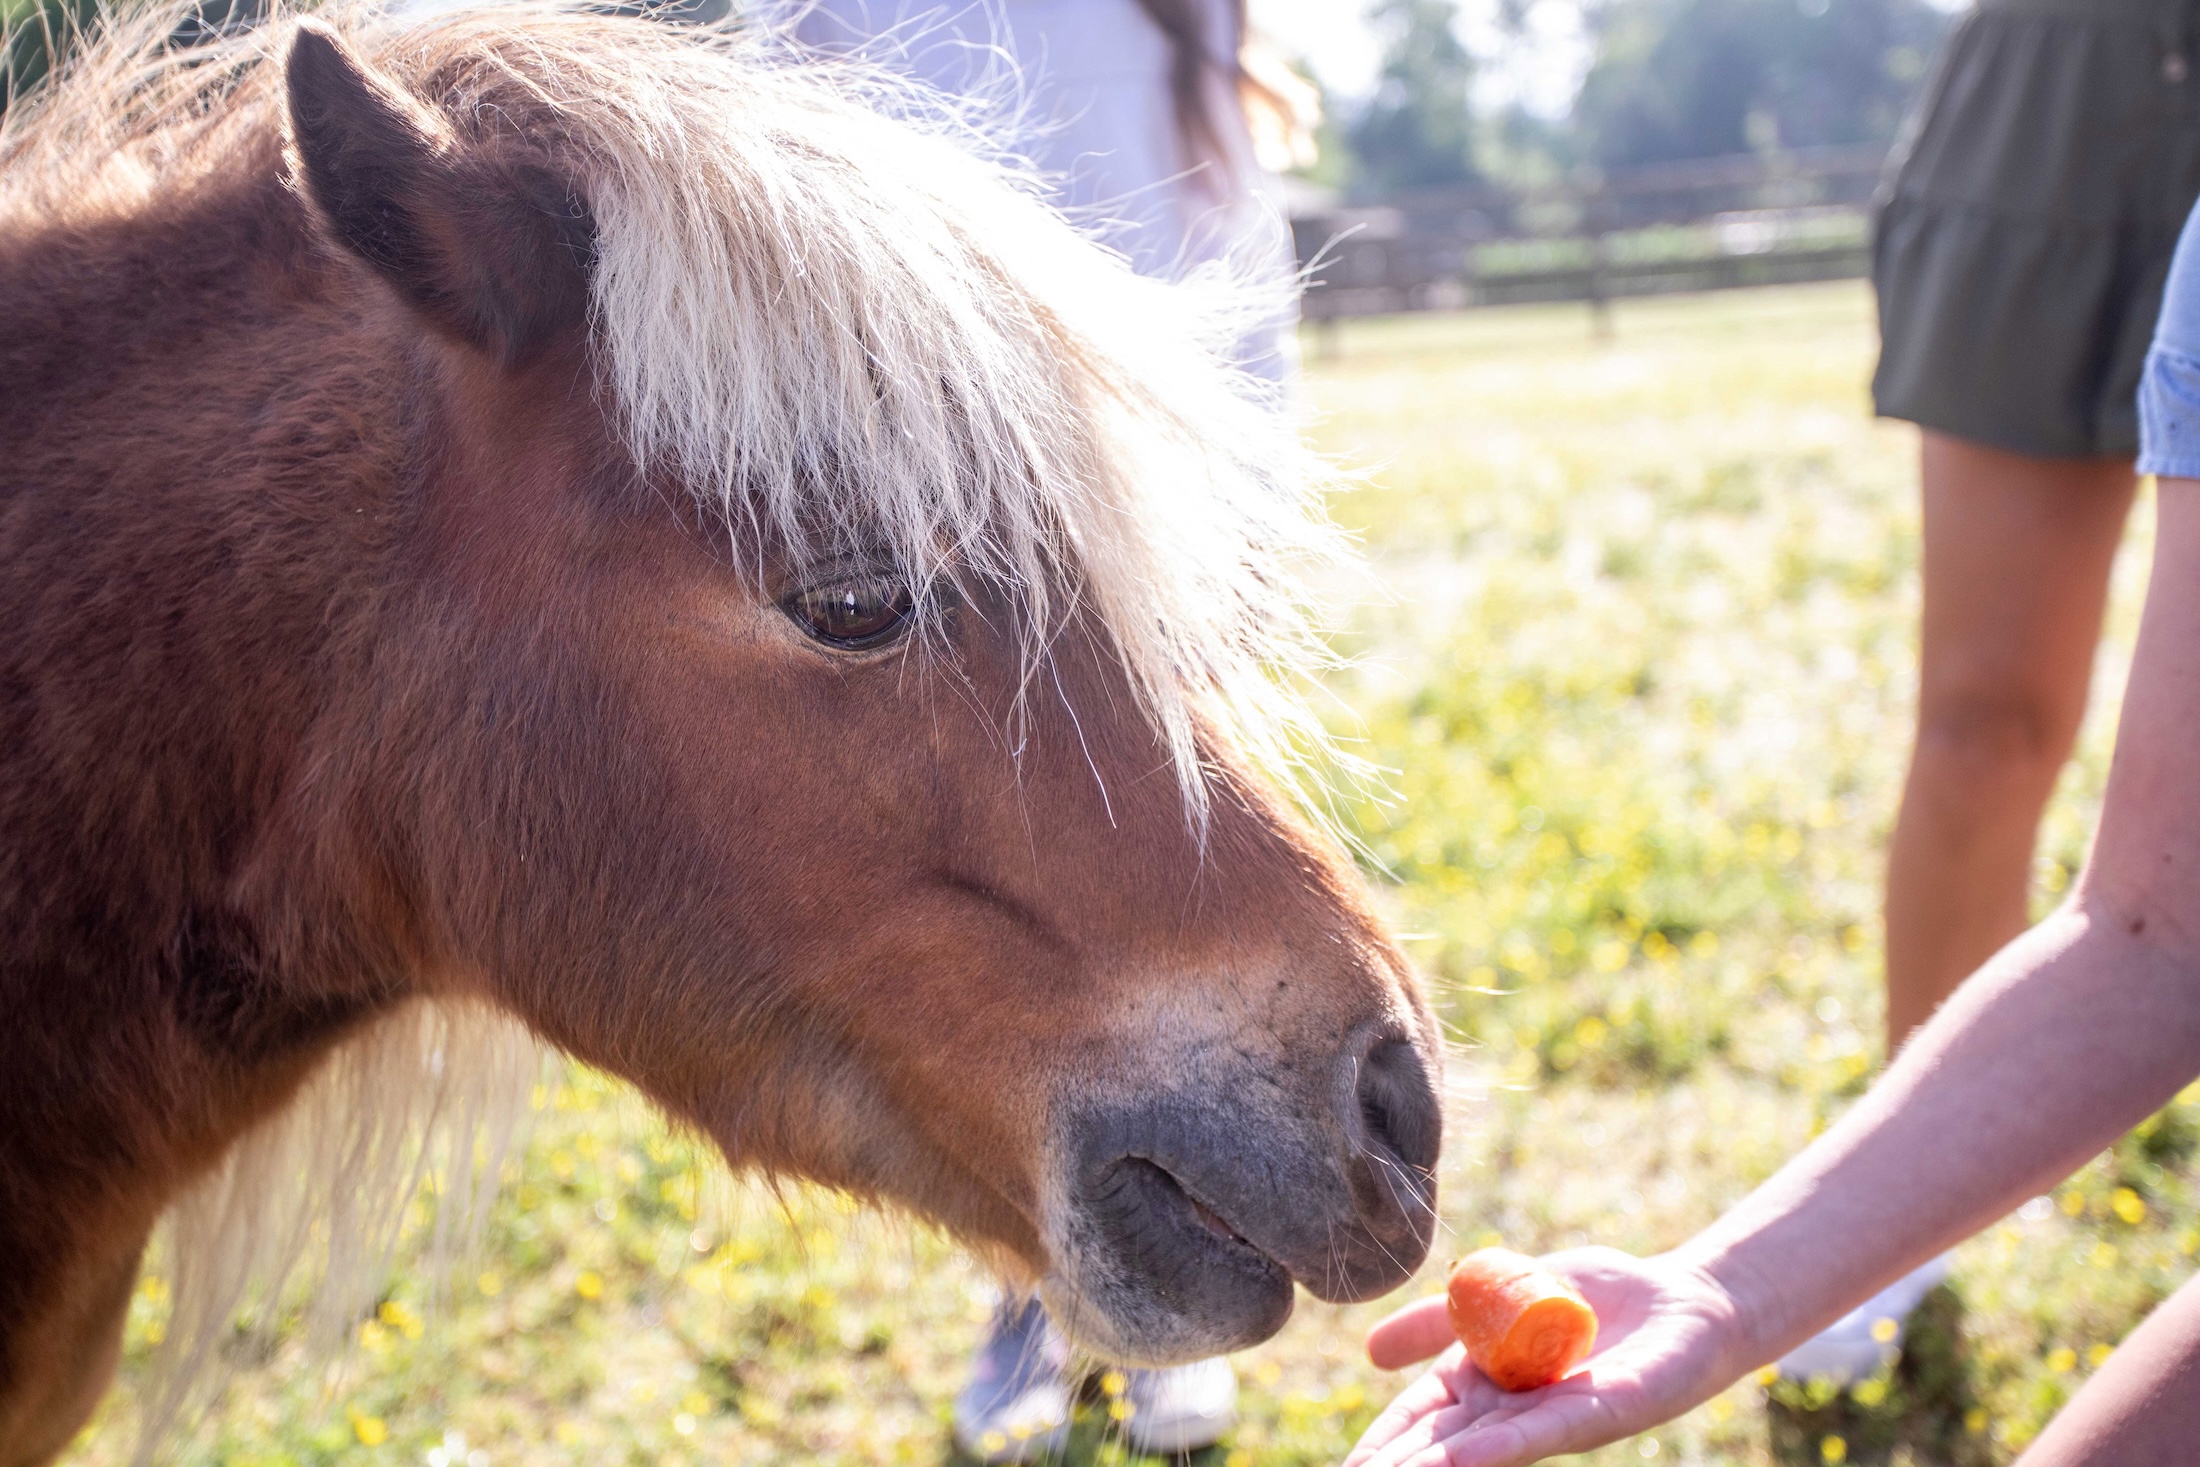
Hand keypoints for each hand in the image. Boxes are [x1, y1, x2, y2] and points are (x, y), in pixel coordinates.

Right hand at [1344, 1248, 1750, 1466]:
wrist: (1677, 1300)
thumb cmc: (1589, 1301)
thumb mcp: (1494, 1295)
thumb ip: (1438, 1323)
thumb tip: (1372, 1353)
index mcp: (1483, 1385)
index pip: (1420, 1420)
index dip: (1385, 1443)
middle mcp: (1513, 1411)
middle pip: (1444, 1444)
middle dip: (1401, 1466)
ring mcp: (1554, 1416)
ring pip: (1485, 1448)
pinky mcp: (1602, 1411)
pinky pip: (1545, 1431)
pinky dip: (1503, 1447)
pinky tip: (1466, 1462)